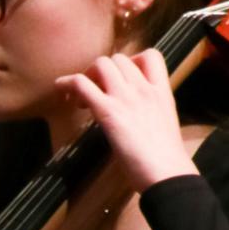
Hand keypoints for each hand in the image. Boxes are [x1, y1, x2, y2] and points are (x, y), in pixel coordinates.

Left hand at [55, 49, 196, 191]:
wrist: (166, 174)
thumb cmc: (166, 159)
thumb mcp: (164, 124)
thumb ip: (149, 112)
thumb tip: (134, 116)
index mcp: (162, 92)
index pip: (151, 56)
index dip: (132, 60)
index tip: (121, 77)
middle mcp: (144, 89)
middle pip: (118, 58)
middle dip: (102, 71)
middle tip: (95, 92)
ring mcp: (126, 98)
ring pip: (100, 64)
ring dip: (86, 75)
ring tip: (81, 97)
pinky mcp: (108, 111)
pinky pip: (81, 84)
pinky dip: (67, 83)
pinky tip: (62, 92)